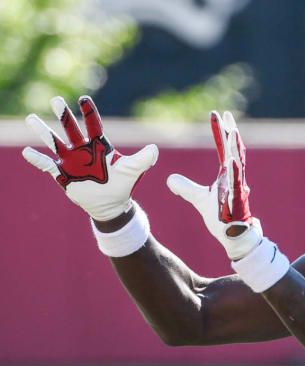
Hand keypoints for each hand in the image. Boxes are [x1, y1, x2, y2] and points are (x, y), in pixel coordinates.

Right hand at [22, 96, 157, 220]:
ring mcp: (71, 161)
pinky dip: (38, 159)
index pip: (93, 125)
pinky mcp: (63, 174)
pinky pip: (47, 165)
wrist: (111, 204)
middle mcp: (83, 149)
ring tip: (31, 118)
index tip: (83, 99)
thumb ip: (144, 159)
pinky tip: (27, 151)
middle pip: (71, 129)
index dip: (89, 113)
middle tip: (56, 100)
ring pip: (55, 142)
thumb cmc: (122, 184)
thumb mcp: (133, 170)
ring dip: (44, 131)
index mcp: (99, 145)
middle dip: (64, 115)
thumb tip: (154, 148)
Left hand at [166, 111, 261, 259]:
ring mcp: (238, 187)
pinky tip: (233, 160)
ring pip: (239, 162)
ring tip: (232, 131)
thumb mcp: (199, 199)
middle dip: (230, 131)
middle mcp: (235, 177)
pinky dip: (236, 170)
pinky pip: (237, 182)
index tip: (216, 115)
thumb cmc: (222, 217)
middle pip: (234, 149)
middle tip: (225, 114)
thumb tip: (169, 180)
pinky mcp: (237, 199)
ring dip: (235, 147)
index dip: (220, 132)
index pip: (224, 148)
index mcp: (228, 174)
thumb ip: (186, 188)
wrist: (234, 236)